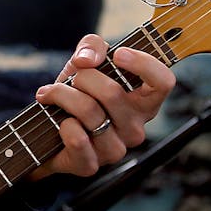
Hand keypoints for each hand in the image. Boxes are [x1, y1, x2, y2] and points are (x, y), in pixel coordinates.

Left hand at [31, 33, 174, 178]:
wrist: (47, 128)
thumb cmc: (77, 92)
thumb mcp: (85, 60)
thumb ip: (92, 45)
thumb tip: (88, 60)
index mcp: (144, 102)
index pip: (163, 82)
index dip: (143, 64)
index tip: (118, 54)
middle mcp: (135, 128)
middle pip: (112, 92)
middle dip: (83, 77)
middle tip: (72, 78)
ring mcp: (115, 149)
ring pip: (89, 112)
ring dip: (63, 95)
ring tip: (53, 94)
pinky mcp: (91, 165)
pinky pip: (79, 140)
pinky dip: (62, 124)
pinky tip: (60, 121)